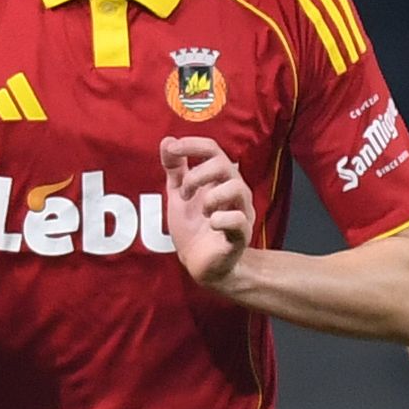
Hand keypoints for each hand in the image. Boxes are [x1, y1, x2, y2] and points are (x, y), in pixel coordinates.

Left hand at [160, 135, 255, 292]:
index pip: (213, 150)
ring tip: (202, 212)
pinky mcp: (240, 236)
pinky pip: (239, 220)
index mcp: (219, 180)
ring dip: (211, 196)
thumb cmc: (194, 229)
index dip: (193, 145)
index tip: (173, 149)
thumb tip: (167, 140)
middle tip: (184, 194)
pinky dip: (222, 219)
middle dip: (198, 175)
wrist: (202, 267)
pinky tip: (211, 224)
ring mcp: (240, 213)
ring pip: (237, 188)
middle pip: (224, 165)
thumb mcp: (179, 196)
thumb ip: (175, 170)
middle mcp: (234, 192)